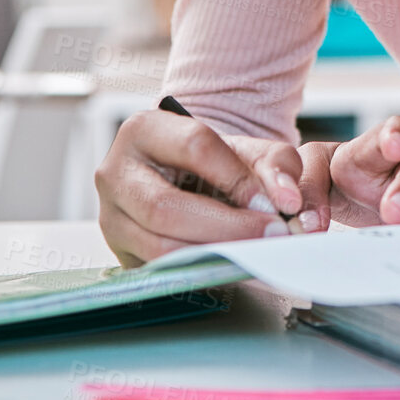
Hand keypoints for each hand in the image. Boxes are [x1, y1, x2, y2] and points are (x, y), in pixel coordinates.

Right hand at [96, 109, 312, 266]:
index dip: (236, 177)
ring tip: (257, 250)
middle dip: (226, 226)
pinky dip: (199, 269)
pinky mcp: (119, 251)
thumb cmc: (216, 161)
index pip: (193, 147)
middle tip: (271, 234)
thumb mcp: (249, 150)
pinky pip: (158, 269)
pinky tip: (231, 263)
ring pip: (159, 244)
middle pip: (166, 206)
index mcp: (144, 130)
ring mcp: (110, 216)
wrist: (188, 178)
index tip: (274, 202)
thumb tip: (289, 201)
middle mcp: (116, 172)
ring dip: (215, 252)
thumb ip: (277, 166)